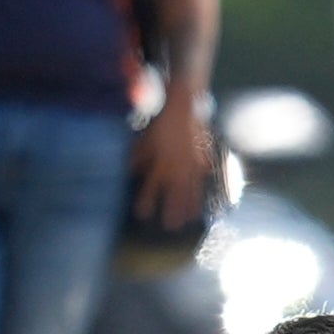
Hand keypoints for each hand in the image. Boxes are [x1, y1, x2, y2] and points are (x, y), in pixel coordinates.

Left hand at [130, 106, 212, 231]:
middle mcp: (177, 167)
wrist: (185, 105)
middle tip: (171, 228)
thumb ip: (138, 157)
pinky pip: (202, 181)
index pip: (152, 187)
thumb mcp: (145, 140)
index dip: (147, 202)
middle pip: (175, 195)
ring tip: (189, 221)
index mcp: (161, 162)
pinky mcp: (203, 160)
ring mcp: (192, 165)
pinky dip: (202, 193)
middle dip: (172, 212)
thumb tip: (130, 172)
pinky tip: (203, 202)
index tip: (143, 215)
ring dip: (189, 208)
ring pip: (191, 191)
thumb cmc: (162, 122)